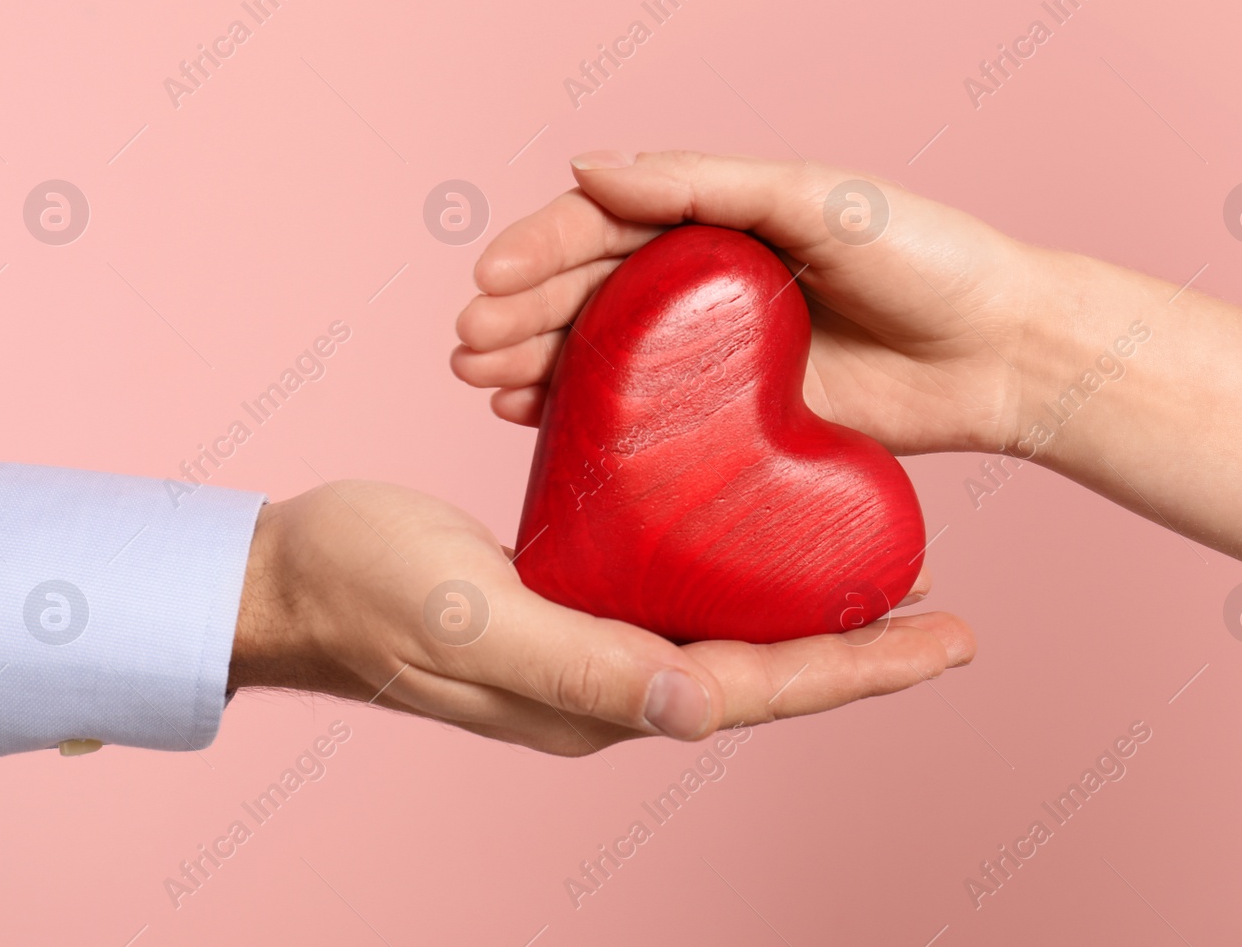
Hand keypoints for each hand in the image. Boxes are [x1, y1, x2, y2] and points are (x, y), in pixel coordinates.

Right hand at [228, 481, 973, 754]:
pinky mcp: (571, 602)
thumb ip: (579, 666)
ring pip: (726, 635)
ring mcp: (592, 647)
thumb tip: (701, 709)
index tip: (949, 638)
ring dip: (806, 611)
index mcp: (600, 698)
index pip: (758, 690)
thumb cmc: (364, 589)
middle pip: (763, 671)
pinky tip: (763, 533)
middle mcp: (611, 684)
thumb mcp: (467, 615)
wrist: (291, 577)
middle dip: (857, 648)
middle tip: (947, 610)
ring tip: (880, 568)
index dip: (858, 668)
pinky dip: (736, 571)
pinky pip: (677, 595)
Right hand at [452, 150, 1038, 456]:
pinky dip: (584, 414)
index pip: (606, 223)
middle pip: (588, 290)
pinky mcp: (735, 417)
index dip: (541, 247)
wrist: (1002, 355)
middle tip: (469, 345)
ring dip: (535, 362)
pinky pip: (644, 415)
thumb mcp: (817, 199)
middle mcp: (706, 282)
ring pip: (602, 352)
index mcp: (718, 220)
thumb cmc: (926, 258)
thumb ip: (705, 184)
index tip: (489, 278)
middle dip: (521, 311)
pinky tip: (534, 421)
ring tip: (484, 383)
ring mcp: (716, 351)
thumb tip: (588, 165)